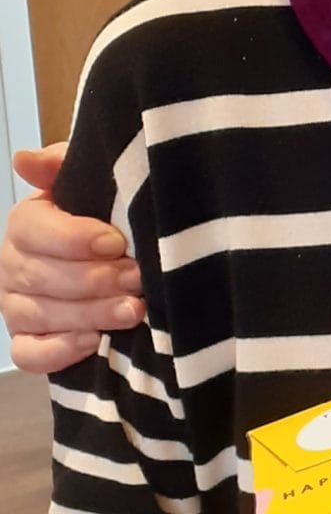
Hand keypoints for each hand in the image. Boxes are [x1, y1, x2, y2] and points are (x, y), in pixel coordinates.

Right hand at [2, 144, 144, 373]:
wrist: (120, 264)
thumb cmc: (104, 221)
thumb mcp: (90, 187)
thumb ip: (61, 167)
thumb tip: (24, 159)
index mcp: (24, 224)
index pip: (32, 231)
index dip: (73, 238)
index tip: (116, 242)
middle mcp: (11, 266)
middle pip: (39, 276)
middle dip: (93, 279)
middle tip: (135, 278)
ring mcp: (15, 308)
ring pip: (41, 315)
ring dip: (89, 314)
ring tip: (132, 310)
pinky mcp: (26, 343)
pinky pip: (30, 354)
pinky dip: (60, 351)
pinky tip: (94, 341)